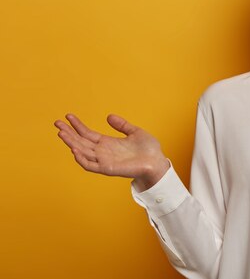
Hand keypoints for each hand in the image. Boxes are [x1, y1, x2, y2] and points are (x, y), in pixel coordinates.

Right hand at [54, 114, 169, 190]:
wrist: (157, 162)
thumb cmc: (148, 150)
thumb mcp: (135, 132)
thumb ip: (122, 125)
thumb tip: (108, 116)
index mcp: (108, 143)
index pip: (88, 134)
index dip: (77, 125)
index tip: (68, 116)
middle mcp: (103, 152)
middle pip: (81, 142)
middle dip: (68, 133)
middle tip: (57, 122)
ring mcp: (104, 161)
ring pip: (82, 152)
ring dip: (71, 143)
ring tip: (61, 132)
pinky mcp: (108, 169)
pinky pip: (90, 165)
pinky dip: (81, 158)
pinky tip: (74, 149)